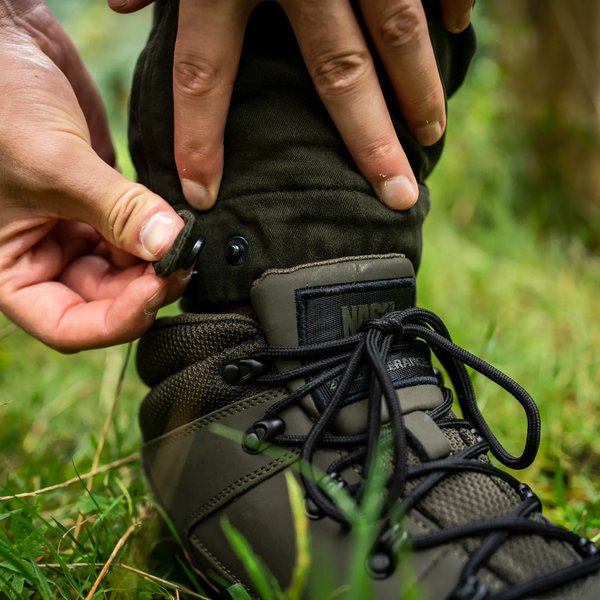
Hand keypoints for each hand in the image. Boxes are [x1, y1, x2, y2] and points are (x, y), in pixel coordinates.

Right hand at [0, 1, 187, 351]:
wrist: (8, 50)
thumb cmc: (2, 105)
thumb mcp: (53, 163)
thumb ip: (116, 209)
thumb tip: (169, 245)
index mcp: (11, 270)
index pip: (67, 326)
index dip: (115, 321)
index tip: (157, 291)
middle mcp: (43, 259)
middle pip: (105, 302)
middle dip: (146, 289)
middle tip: (182, 261)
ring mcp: (74, 235)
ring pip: (126, 274)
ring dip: (157, 264)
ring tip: (182, 240)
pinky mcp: (101, 210)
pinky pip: (137, 239)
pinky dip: (159, 236)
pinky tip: (177, 224)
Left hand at [109, 0, 472, 210]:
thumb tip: (117, 7)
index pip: (207, 74)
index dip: (201, 141)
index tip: (206, 198)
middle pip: (337, 74)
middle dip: (369, 143)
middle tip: (399, 198)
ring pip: (399, 29)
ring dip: (421, 88)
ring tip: (433, 137)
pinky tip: (462, 32)